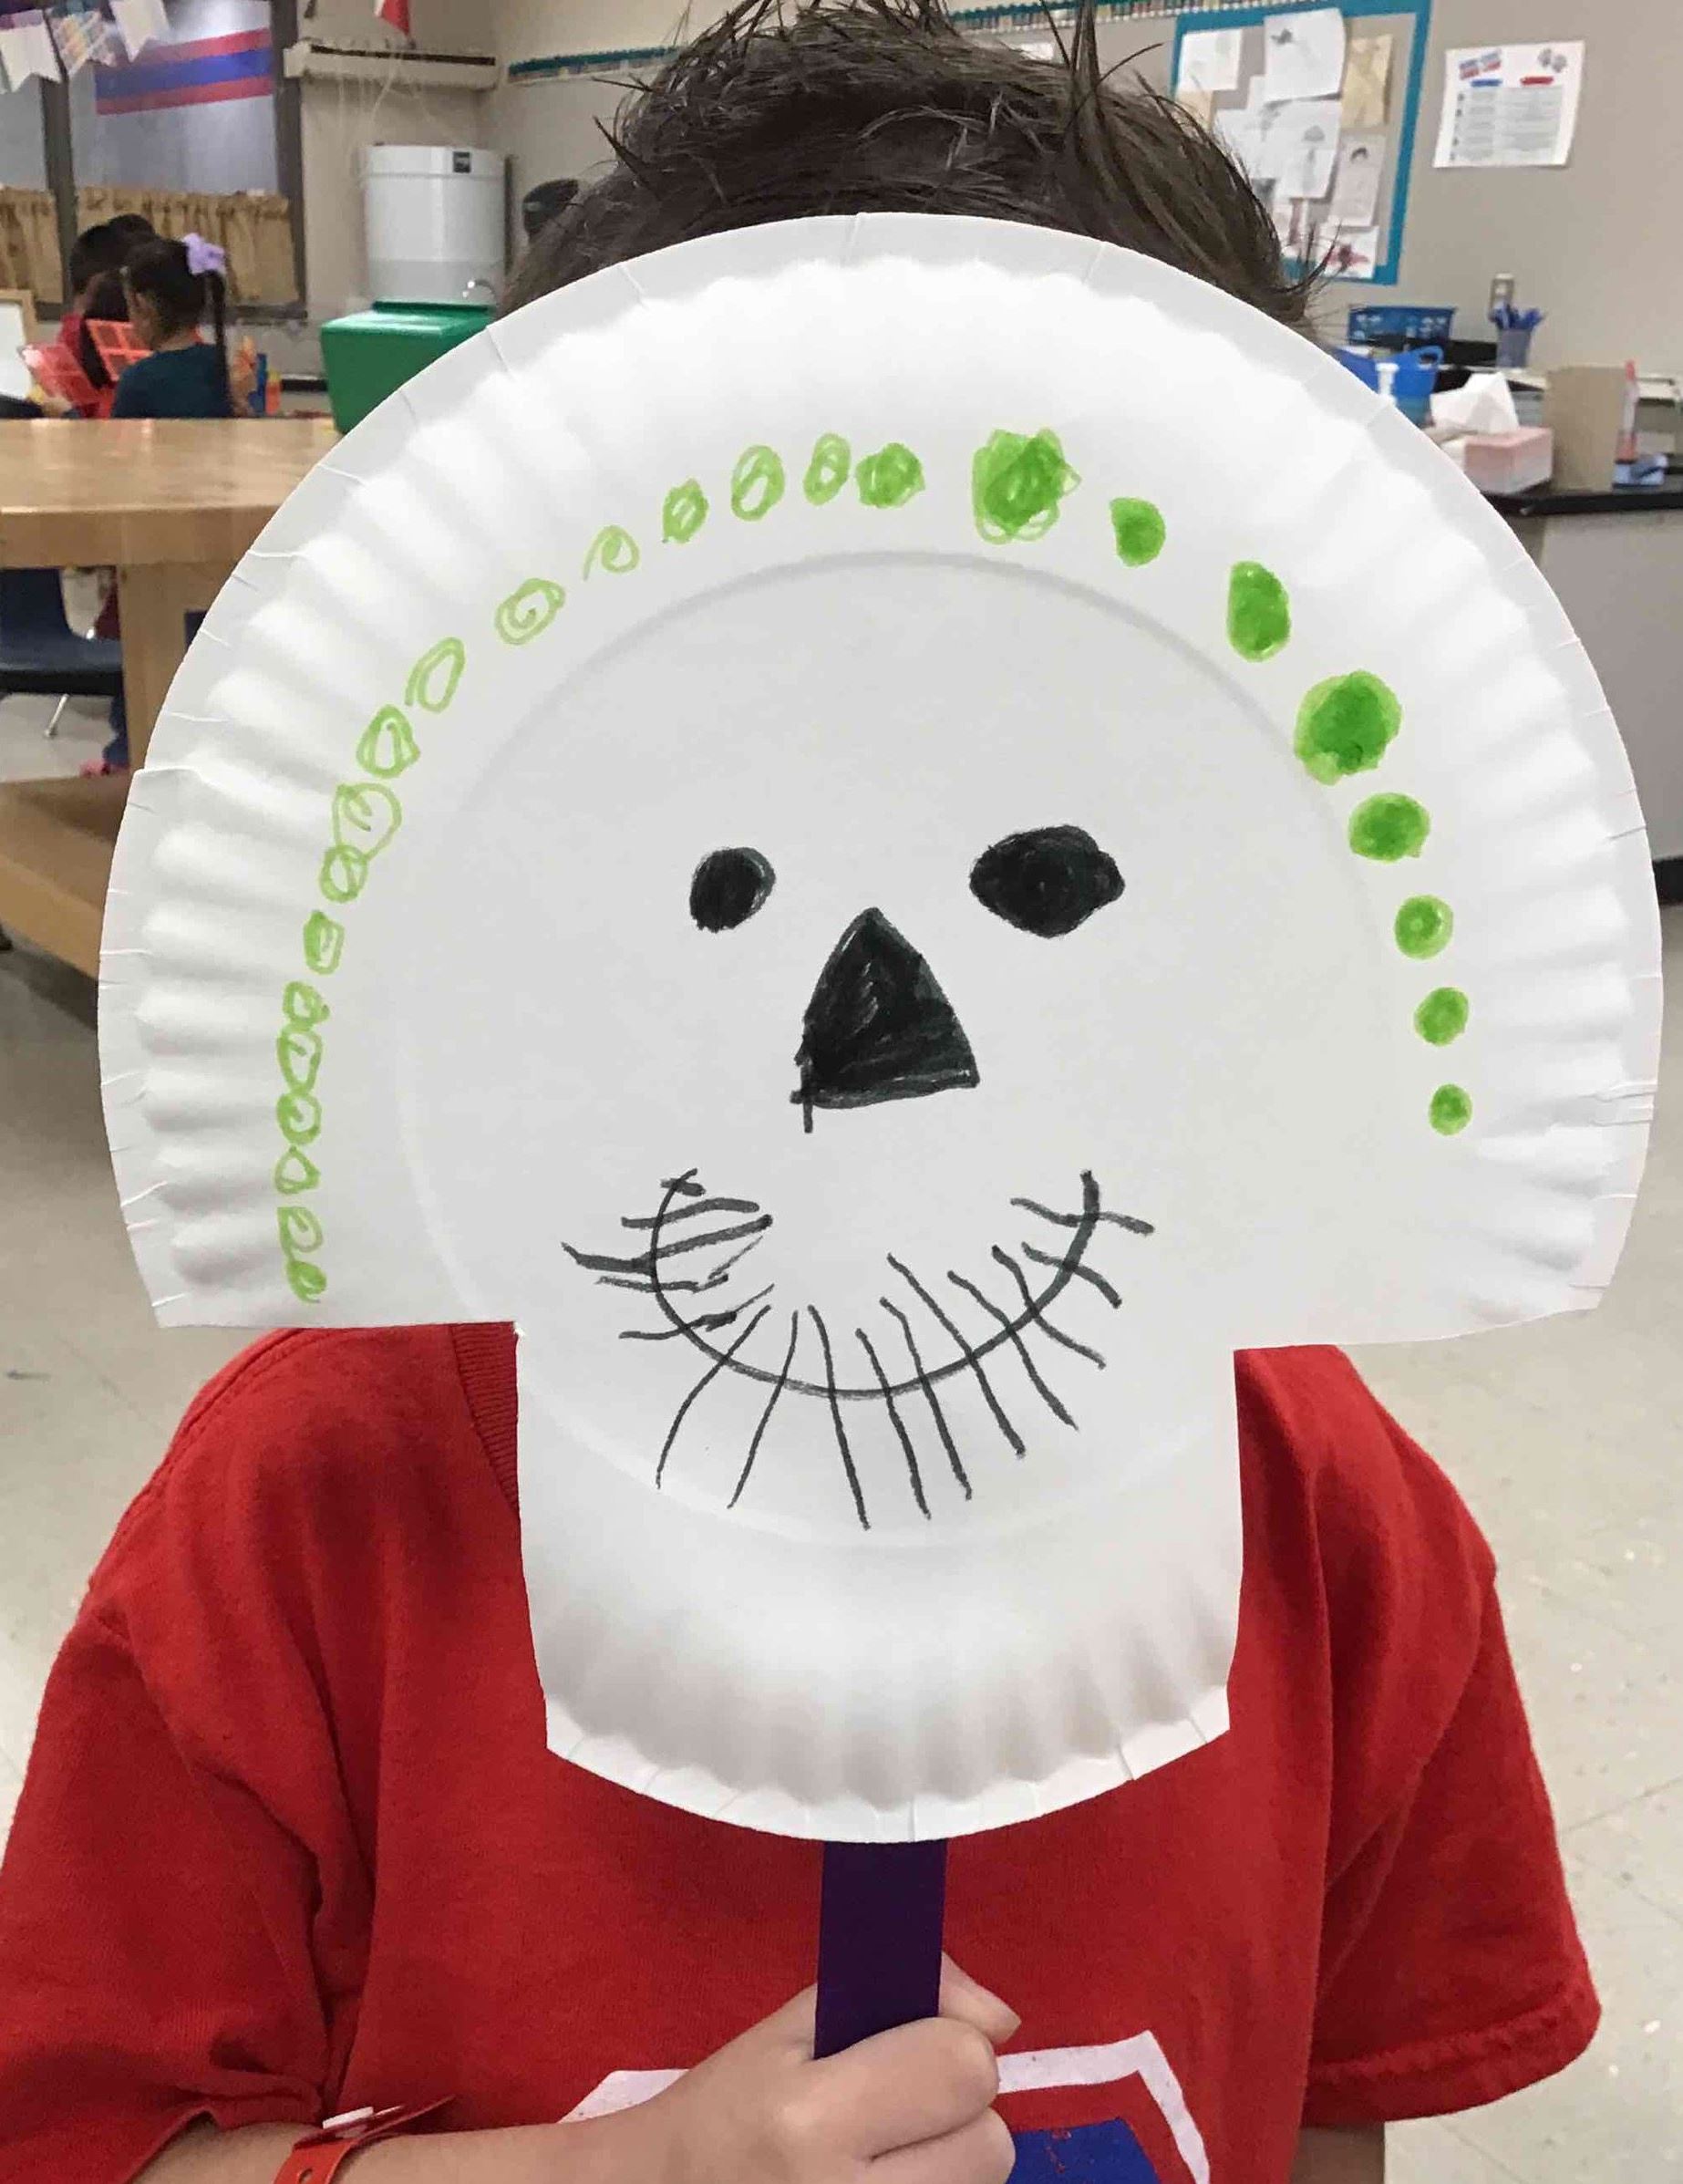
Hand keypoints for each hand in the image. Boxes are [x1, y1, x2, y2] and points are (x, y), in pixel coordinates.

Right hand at [628, 1957, 1019, 2183]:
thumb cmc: (726, 2113)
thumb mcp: (789, 2033)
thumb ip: (897, 1997)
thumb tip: (1003, 2018)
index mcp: (809, 2120)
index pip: (963, 2066)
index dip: (951, 2046)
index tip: (911, 2051)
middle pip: (991, 2146)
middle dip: (957, 2118)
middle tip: (896, 2116)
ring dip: (951, 2171)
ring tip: (885, 2164)